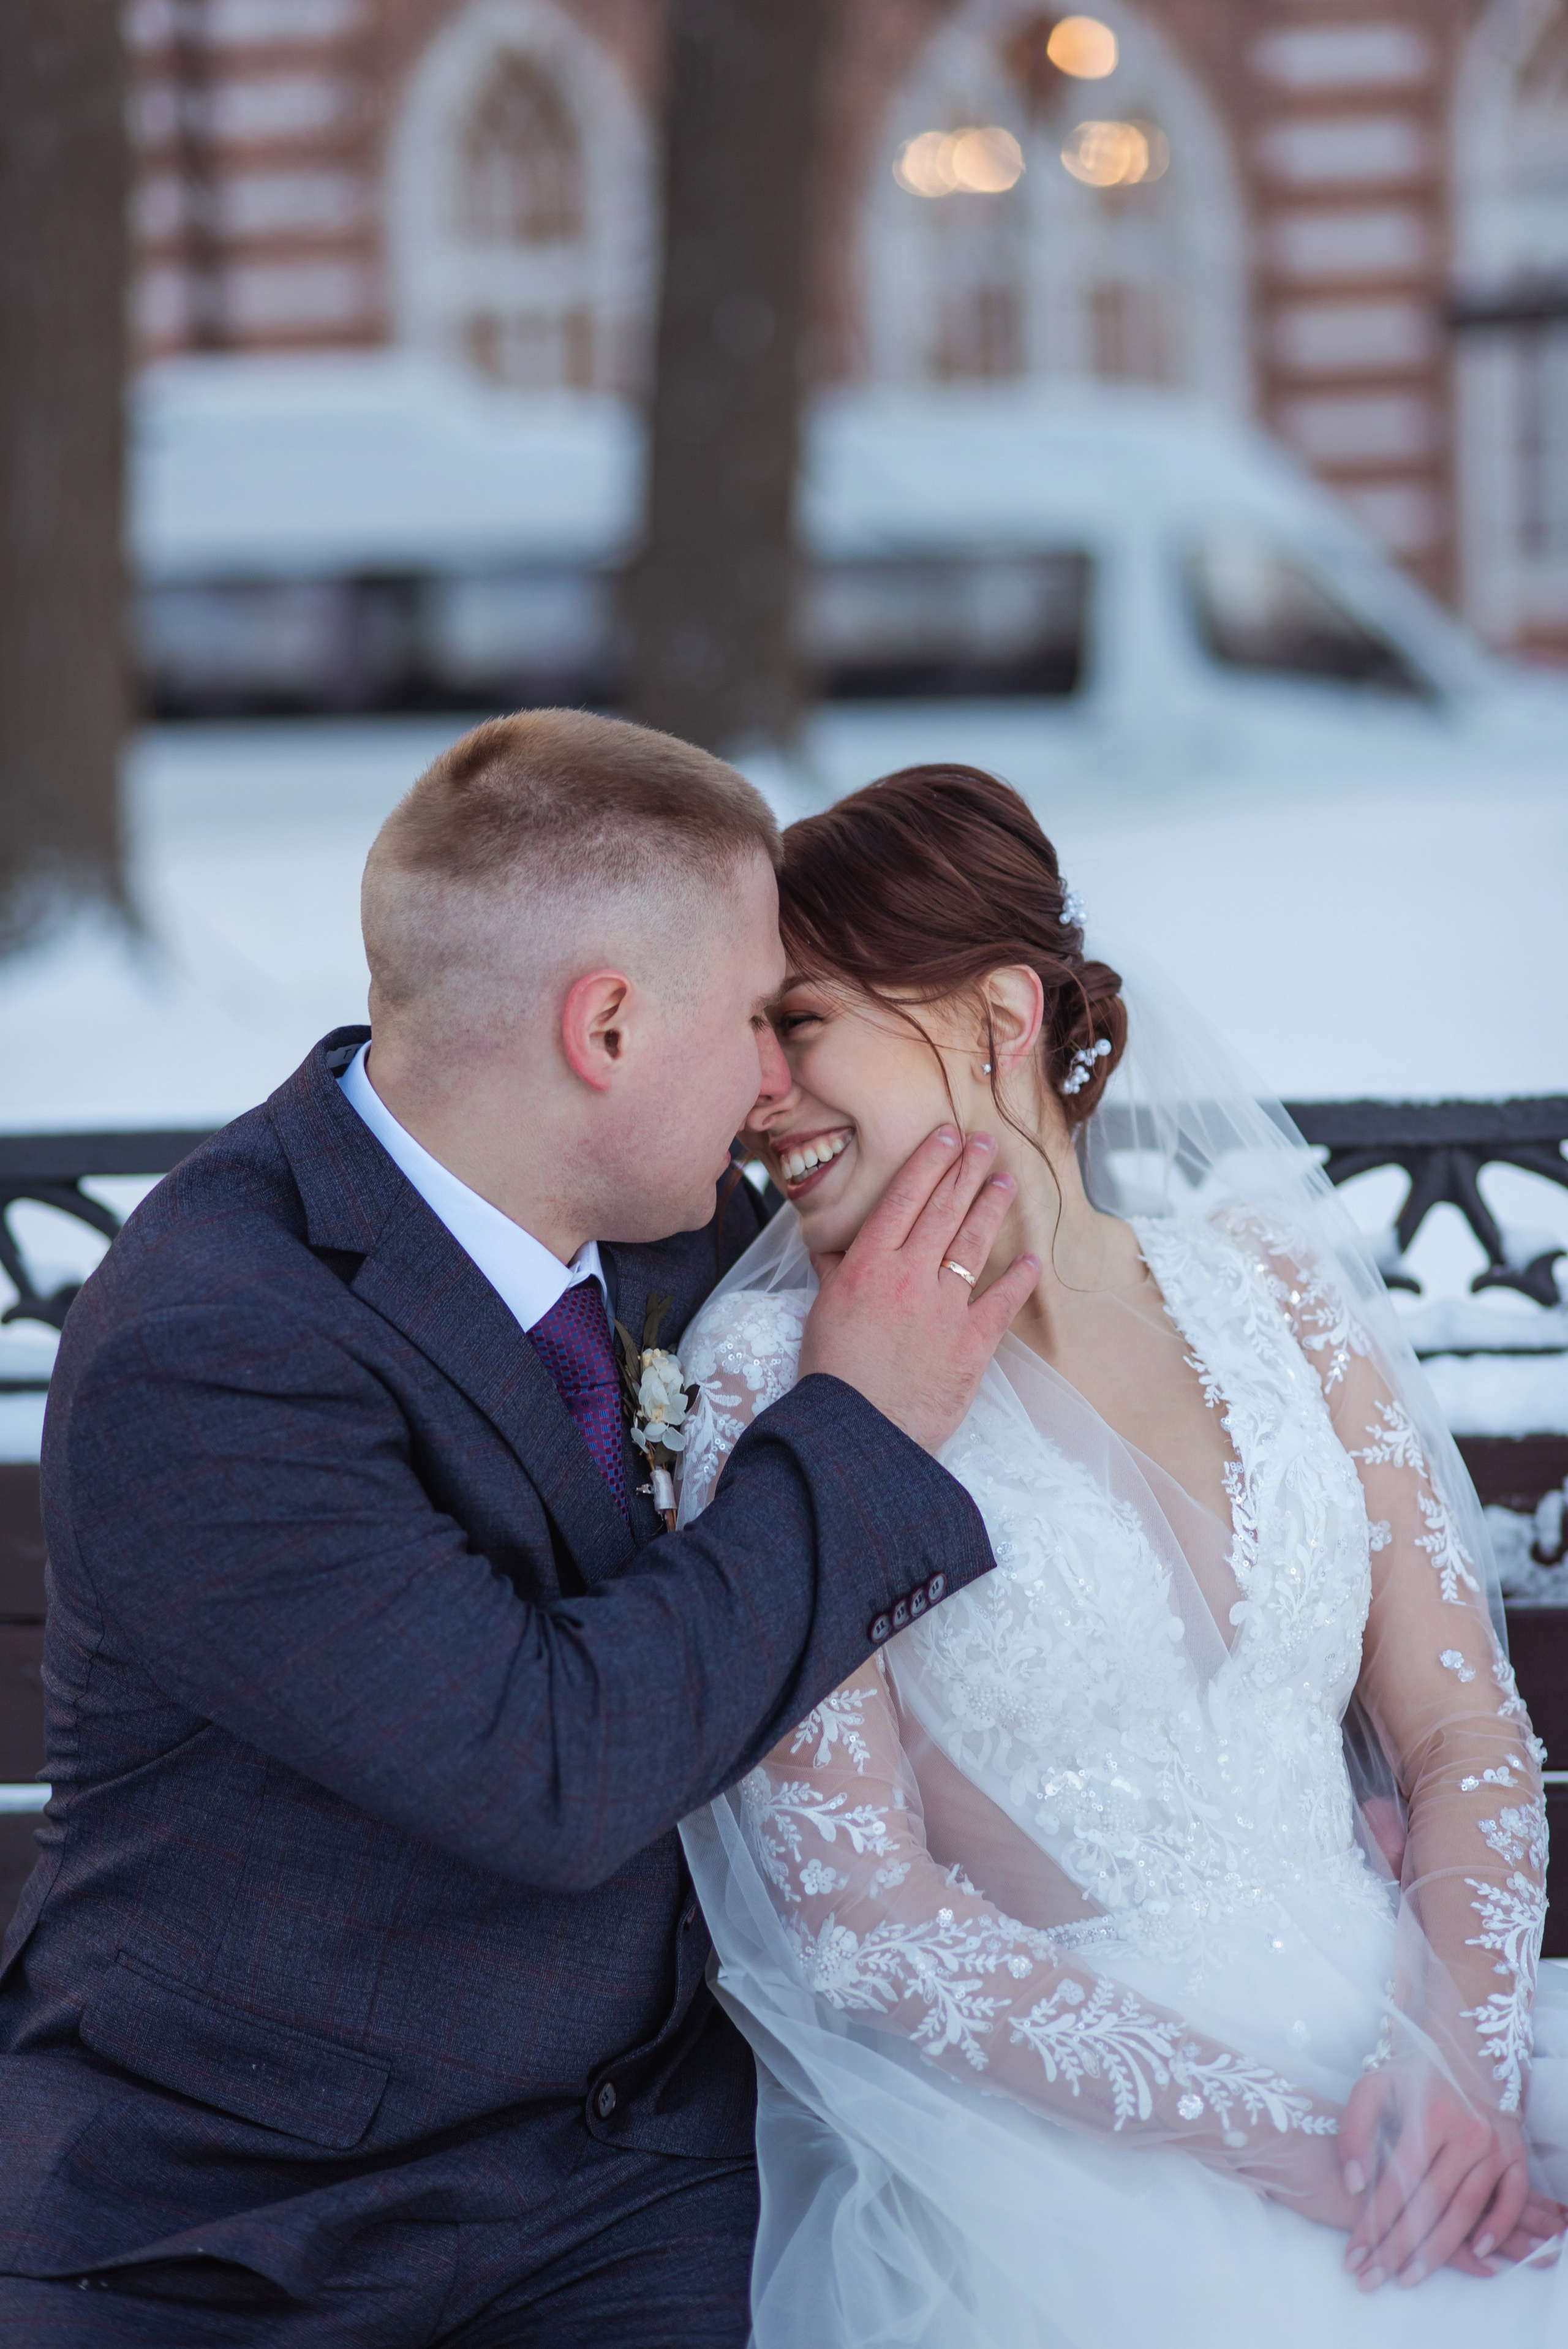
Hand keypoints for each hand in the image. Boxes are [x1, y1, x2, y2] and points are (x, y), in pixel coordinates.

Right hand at [798, 1127, 1039, 1453]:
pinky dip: (1019, 1279)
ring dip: (992, 1208)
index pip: (905, 1197)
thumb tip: (833, 1242)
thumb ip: (836, 1271)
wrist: (858, 1430)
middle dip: (967, 1170)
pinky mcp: (972, 1343)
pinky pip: (1002, 1301)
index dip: (929, 1161)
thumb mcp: (823, 1311)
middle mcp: (909, 1275)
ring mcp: (944, 1307)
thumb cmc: (834, 1374)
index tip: (947, 1135)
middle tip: (986, 1142)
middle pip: (944, 1210)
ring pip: (974, 1244)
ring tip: (1006, 1182)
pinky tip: (1032, 1260)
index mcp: (868, 1264)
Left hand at [1340, 2064, 1534, 2288]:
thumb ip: (1354, 2131)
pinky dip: (1497, 2229)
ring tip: (1407, 2277)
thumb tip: (1354, 2184)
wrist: (1459, 2062)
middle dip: (1398, 2246)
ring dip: (1437, 2250)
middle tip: (1372, 2277)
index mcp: (1430, 2112)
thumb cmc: (1409, 2082)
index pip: (1398, 2179)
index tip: (1353, 2254)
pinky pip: (1512, 2200)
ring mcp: (1496, 2145)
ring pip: (1467, 2209)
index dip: (1374, 2220)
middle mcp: (1468, 2130)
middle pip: (1430, 2201)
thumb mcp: (1372, 2089)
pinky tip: (1477, 2254)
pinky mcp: (1517, 2156)